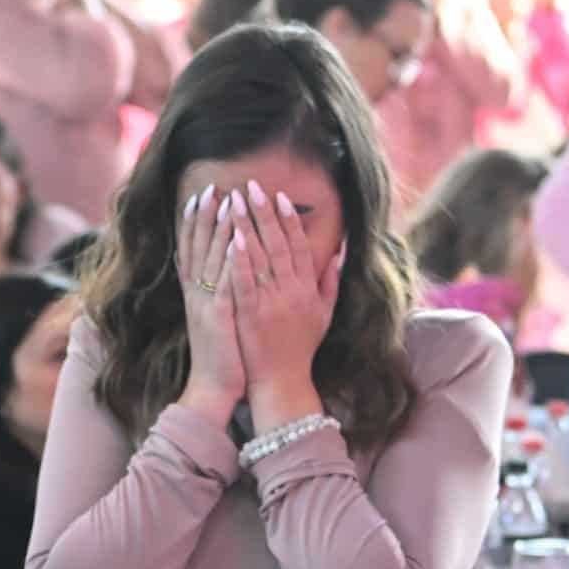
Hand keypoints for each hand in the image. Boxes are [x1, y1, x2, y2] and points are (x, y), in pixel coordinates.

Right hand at [176, 184, 245, 420]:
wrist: (214, 389)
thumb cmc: (223, 353)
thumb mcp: (219, 317)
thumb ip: (219, 291)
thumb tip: (224, 268)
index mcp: (198, 294)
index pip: (193, 250)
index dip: (194, 222)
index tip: (201, 195)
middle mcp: (198, 295)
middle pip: (198, 247)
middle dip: (204, 216)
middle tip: (210, 188)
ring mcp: (207, 305)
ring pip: (211, 260)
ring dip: (218, 230)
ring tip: (225, 202)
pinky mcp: (220, 318)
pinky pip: (226, 284)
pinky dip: (230, 261)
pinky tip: (237, 240)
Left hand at [231, 180, 338, 419]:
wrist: (282, 382)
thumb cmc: (301, 348)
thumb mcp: (324, 315)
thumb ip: (330, 283)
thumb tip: (337, 254)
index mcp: (308, 288)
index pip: (298, 245)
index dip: (289, 219)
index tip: (279, 196)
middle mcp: (292, 291)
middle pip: (278, 243)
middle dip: (264, 212)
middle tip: (251, 186)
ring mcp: (271, 302)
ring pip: (260, 257)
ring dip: (247, 226)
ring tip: (233, 201)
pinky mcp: (251, 314)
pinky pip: (245, 282)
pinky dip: (239, 259)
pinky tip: (231, 238)